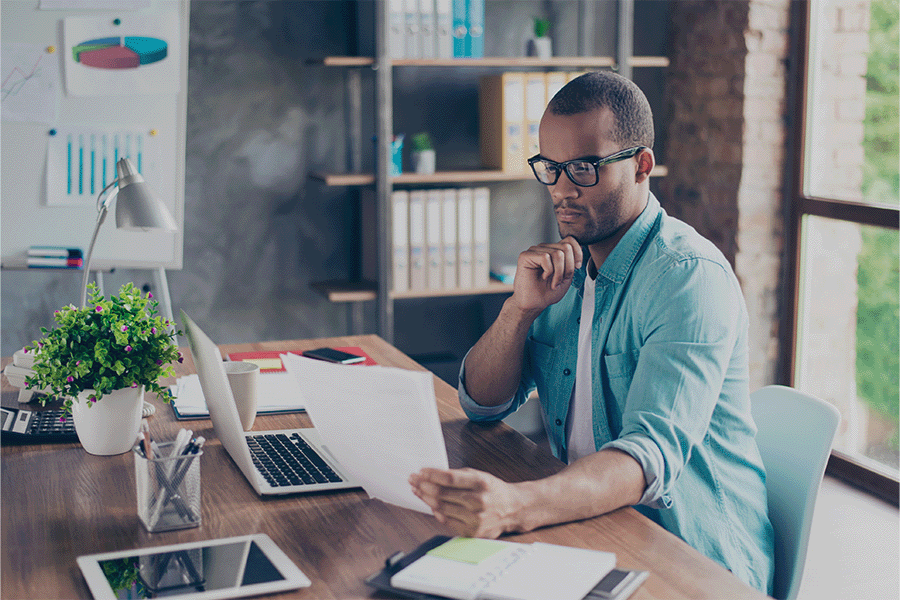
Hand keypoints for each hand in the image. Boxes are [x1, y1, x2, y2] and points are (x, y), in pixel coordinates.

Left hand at [409, 468, 524, 538]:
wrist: (513, 509)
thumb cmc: (493, 490)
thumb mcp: (479, 476)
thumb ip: (457, 476)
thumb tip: (430, 474)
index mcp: (481, 483)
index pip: (449, 478)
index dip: (431, 474)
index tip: (420, 471)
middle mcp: (479, 501)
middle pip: (442, 494)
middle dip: (423, 485)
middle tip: (413, 480)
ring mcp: (475, 519)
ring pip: (441, 508)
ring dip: (425, 498)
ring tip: (417, 490)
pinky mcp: (472, 532)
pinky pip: (447, 521)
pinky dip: (436, 512)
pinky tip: (430, 504)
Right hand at [510, 237, 582, 313]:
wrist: (534, 304)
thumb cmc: (548, 292)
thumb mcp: (567, 275)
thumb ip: (572, 261)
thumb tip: (580, 248)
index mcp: (553, 250)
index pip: (570, 240)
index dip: (578, 253)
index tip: (577, 267)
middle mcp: (544, 248)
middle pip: (566, 247)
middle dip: (568, 267)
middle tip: (560, 280)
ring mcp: (534, 250)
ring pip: (558, 254)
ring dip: (559, 273)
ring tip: (553, 282)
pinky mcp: (525, 256)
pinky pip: (545, 257)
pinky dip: (548, 271)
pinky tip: (543, 277)